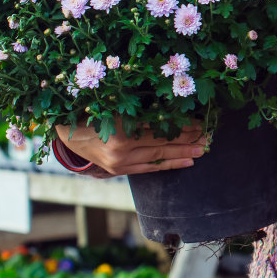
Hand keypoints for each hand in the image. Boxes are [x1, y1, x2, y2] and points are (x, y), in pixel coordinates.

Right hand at [55, 122, 209, 176]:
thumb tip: (173, 109)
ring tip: (203, 149)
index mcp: (121, 127)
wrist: (68, 134)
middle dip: (188, 140)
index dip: (182, 125)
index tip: (200, 122)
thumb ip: (141, 110)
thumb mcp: (116, 106)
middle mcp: (121, 147)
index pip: (160, 127)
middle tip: (208, 137)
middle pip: (162, 142)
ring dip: (184, 153)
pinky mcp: (119, 171)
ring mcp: (120, 162)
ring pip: (159, 157)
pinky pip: (150, 168)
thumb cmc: (94, 113)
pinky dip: (170, 165)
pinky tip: (187, 162)